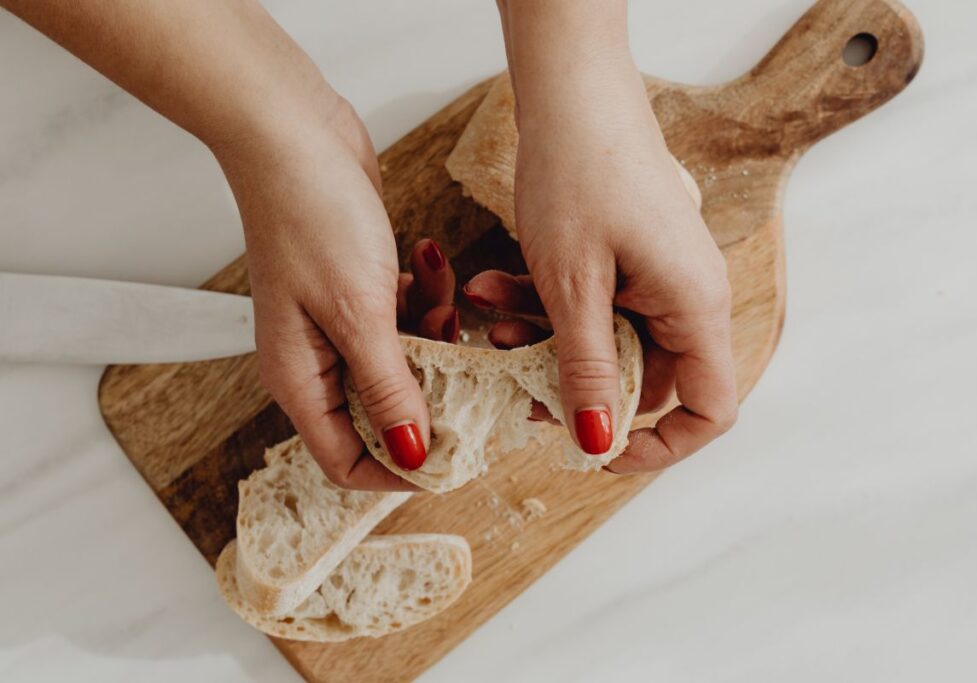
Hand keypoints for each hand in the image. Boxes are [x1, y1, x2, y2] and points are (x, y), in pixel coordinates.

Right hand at [215, 97, 456, 489]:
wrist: (292, 132)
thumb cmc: (308, 215)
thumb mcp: (358, 313)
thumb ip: (389, 389)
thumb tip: (413, 455)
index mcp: (300, 379)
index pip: (347, 461)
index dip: (400, 470)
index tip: (455, 454)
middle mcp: (316, 360)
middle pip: (384, 413)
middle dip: (432, 391)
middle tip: (468, 363)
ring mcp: (337, 323)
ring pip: (405, 362)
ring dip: (435, 334)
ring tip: (444, 295)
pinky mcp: (360, 289)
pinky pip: (406, 316)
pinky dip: (427, 296)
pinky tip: (426, 257)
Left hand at [480, 44, 737, 470]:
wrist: (570, 94)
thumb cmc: (580, 173)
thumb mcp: (573, 285)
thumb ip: (587, 369)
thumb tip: (596, 442)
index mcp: (695, 307)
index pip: (709, 408)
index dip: (661, 445)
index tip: (599, 450)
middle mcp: (687, 297)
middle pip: (642, 378)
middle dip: (573, 385)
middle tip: (515, 382)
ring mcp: (659, 277)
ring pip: (605, 343)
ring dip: (545, 341)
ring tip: (489, 318)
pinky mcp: (629, 260)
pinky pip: (593, 307)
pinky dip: (546, 307)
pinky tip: (493, 290)